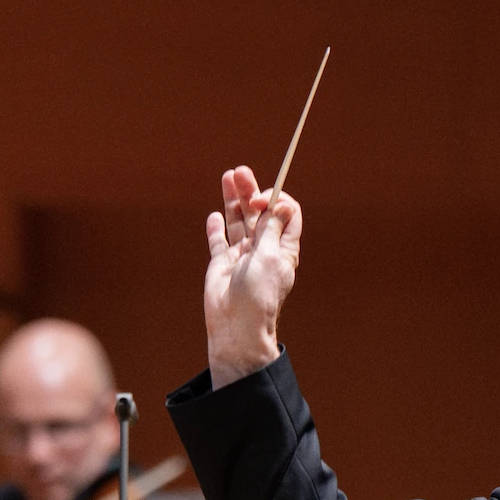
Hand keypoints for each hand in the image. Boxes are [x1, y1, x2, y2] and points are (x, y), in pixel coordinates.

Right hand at [203, 166, 302, 386]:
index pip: (285, 214)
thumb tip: (280, 204)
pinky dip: (216, 228)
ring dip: (233, 199)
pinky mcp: (222, 264)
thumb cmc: (259, 296)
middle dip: (250, 191)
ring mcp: (241, 256)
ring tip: (228, 177)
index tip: (262, 201)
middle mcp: (263, 249)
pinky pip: (219, 241)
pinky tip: (214, 216)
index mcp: (282, 248)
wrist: (236, 326)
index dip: (275, 200)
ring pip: (238, 221)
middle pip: (259, 212)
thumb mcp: (271, 258)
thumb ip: (271, 229)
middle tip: (240, 172)